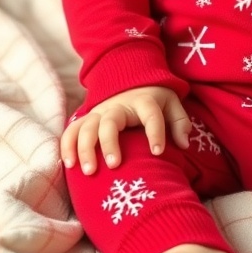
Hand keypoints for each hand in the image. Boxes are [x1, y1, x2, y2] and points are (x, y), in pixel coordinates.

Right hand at [60, 86, 190, 174]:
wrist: (130, 81)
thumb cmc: (154, 100)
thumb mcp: (172, 104)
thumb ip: (180, 122)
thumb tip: (183, 143)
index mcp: (143, 101)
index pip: (151, 115)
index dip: (156, 132)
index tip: (158, 152)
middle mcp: (118, 106)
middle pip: (111, 121)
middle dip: (110, 142)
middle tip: (113, 165)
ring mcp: (99, 112)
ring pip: (87, 127)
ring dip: (85, 148)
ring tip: (88, 171)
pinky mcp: (87, 119)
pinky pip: (72, 130)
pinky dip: (68, 145)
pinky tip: (68, 164)